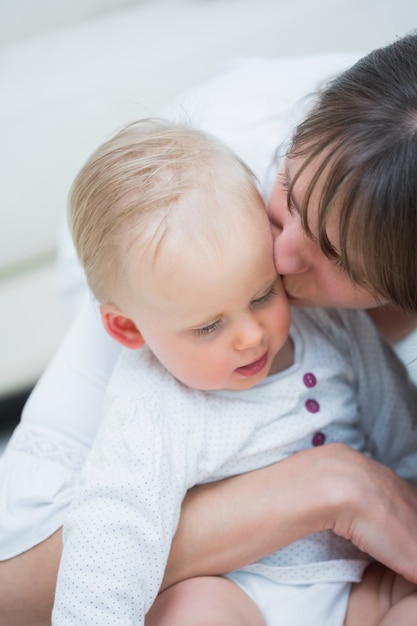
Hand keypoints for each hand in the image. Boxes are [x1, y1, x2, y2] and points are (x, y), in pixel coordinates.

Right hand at [163, 443, 416, 588]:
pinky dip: (406, 559)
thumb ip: (338, 513)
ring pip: (404, 519)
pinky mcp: (332, 492)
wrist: (197, 518)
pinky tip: (411, 578)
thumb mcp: (302, 513)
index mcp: (337, 459)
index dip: (408, 532)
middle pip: (405, 504)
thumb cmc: (241, 526)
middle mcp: (344, 457)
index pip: (395, 497)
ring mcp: (339, 470)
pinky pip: (389, 535)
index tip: (412, 559)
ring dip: (414, 552)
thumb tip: (369, 536)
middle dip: (414, 539)